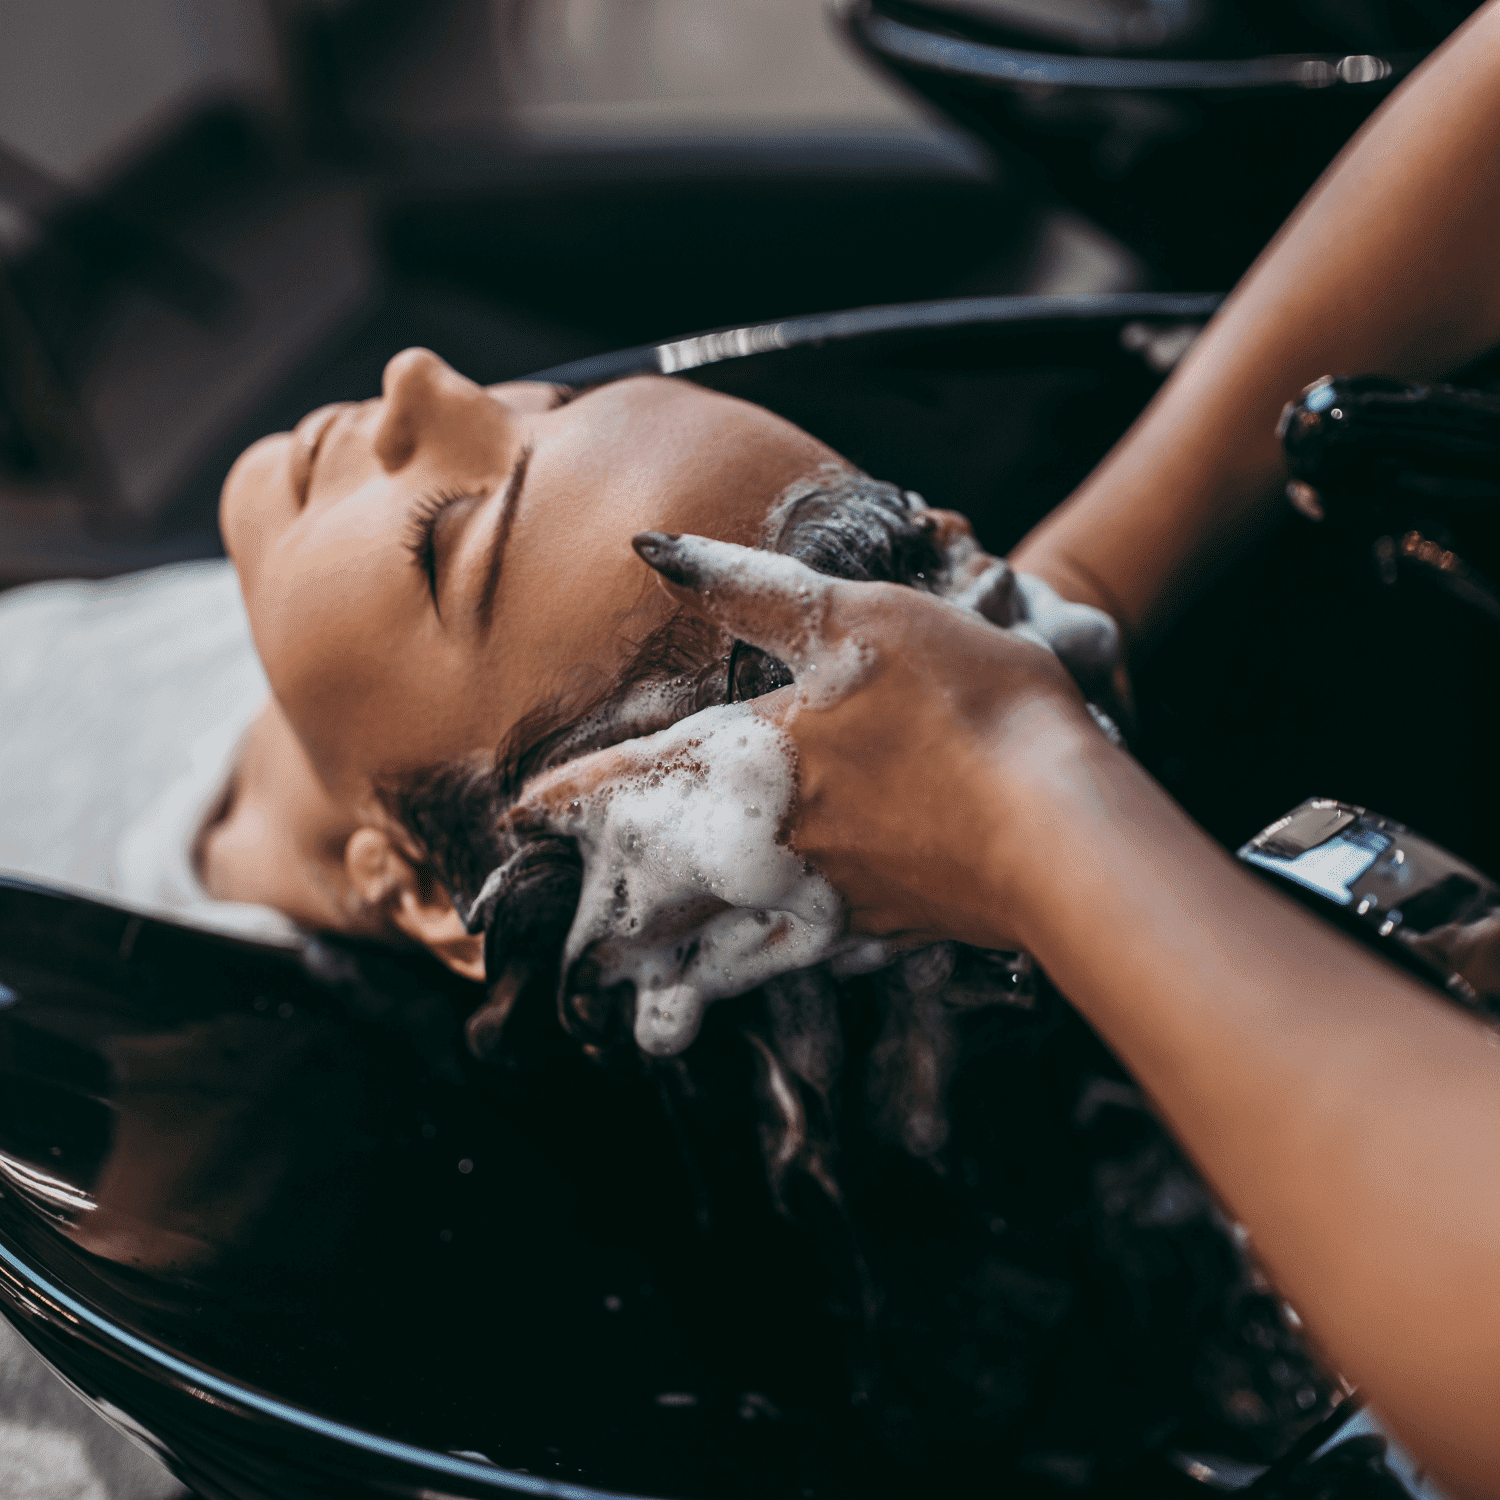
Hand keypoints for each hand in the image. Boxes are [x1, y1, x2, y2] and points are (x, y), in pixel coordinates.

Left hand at [511, 534, 1101, 966]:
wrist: (1058, 822)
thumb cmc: (961, 705)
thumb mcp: (856, 616)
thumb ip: (749, 585)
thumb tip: (654, 550)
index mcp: (756, 760)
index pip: (635, 777)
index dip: (573, 796)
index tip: (520, 819)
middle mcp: (775, 841)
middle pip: (667, 885)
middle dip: (613, 913)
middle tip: (573, 944)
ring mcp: (830, 896)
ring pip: (728, 946)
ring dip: (675, 968)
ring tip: (640, 997)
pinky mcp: (888, 928)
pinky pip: (807, 963)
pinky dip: (769, 980)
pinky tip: (769, 983)